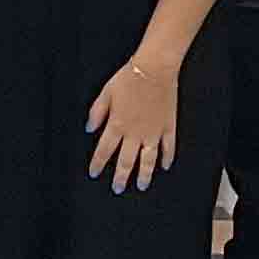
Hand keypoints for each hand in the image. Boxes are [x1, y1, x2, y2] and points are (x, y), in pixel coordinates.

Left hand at [84, 52, 178, 189]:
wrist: (154, 69)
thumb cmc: (129, 78)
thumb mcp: (105, 93)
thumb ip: (96, 113)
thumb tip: (89, 128)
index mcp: (117, 125)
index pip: (104, 150)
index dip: (98, 164)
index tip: (94, 174)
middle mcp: (135, 133)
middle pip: (126, 161)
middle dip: (120, 177)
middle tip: (117, 189)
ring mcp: (153, 132)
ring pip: (148, 160)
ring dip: (144, 175)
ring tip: (141, 185)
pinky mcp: (168, 127)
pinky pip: (169, 147)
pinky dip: (167, 158)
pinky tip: (165, 166)